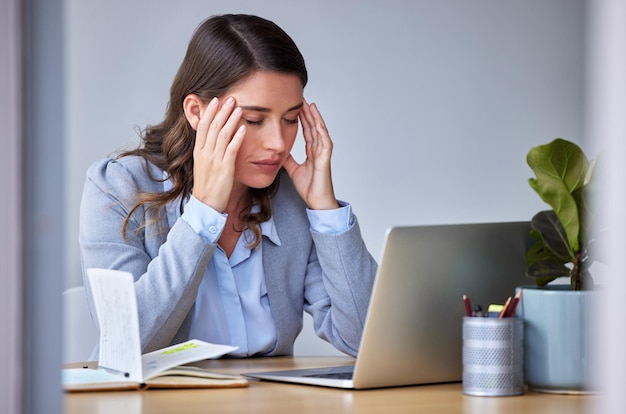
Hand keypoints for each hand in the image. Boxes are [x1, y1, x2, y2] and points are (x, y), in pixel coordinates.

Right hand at [192, 97, 245, 212]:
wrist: (206, 204)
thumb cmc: (207, 186)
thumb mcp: (203, 165)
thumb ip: (208, 150)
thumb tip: (213, 138)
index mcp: (199, 151)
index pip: (203, 126)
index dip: (209, 112)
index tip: (215, 100)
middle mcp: (205, 153)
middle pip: (213, 126)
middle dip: (222, 111)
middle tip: (231, 98)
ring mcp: (215, 160)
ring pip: (222, 135)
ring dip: (231, 119)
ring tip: (239, 108)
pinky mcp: (225, 168)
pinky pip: (231, 149)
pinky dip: (237, 137)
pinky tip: (243, 128)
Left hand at [283, 102, 338, 209]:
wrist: (317, 202)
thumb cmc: (310, 188)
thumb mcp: (293, 171)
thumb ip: (288, 160)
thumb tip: (279, 152)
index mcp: (312, 153)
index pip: (307, 132)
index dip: (302, 120)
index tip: (296, 108)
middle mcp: (319, 151)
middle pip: (313, 128)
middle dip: (308, 114)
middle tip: (302, 100)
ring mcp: (323, 154)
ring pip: (320, 132)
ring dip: (315, 118)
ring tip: (310, 105)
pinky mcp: (325, 160)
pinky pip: (324, 143)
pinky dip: (321, 132)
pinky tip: (317, 123)